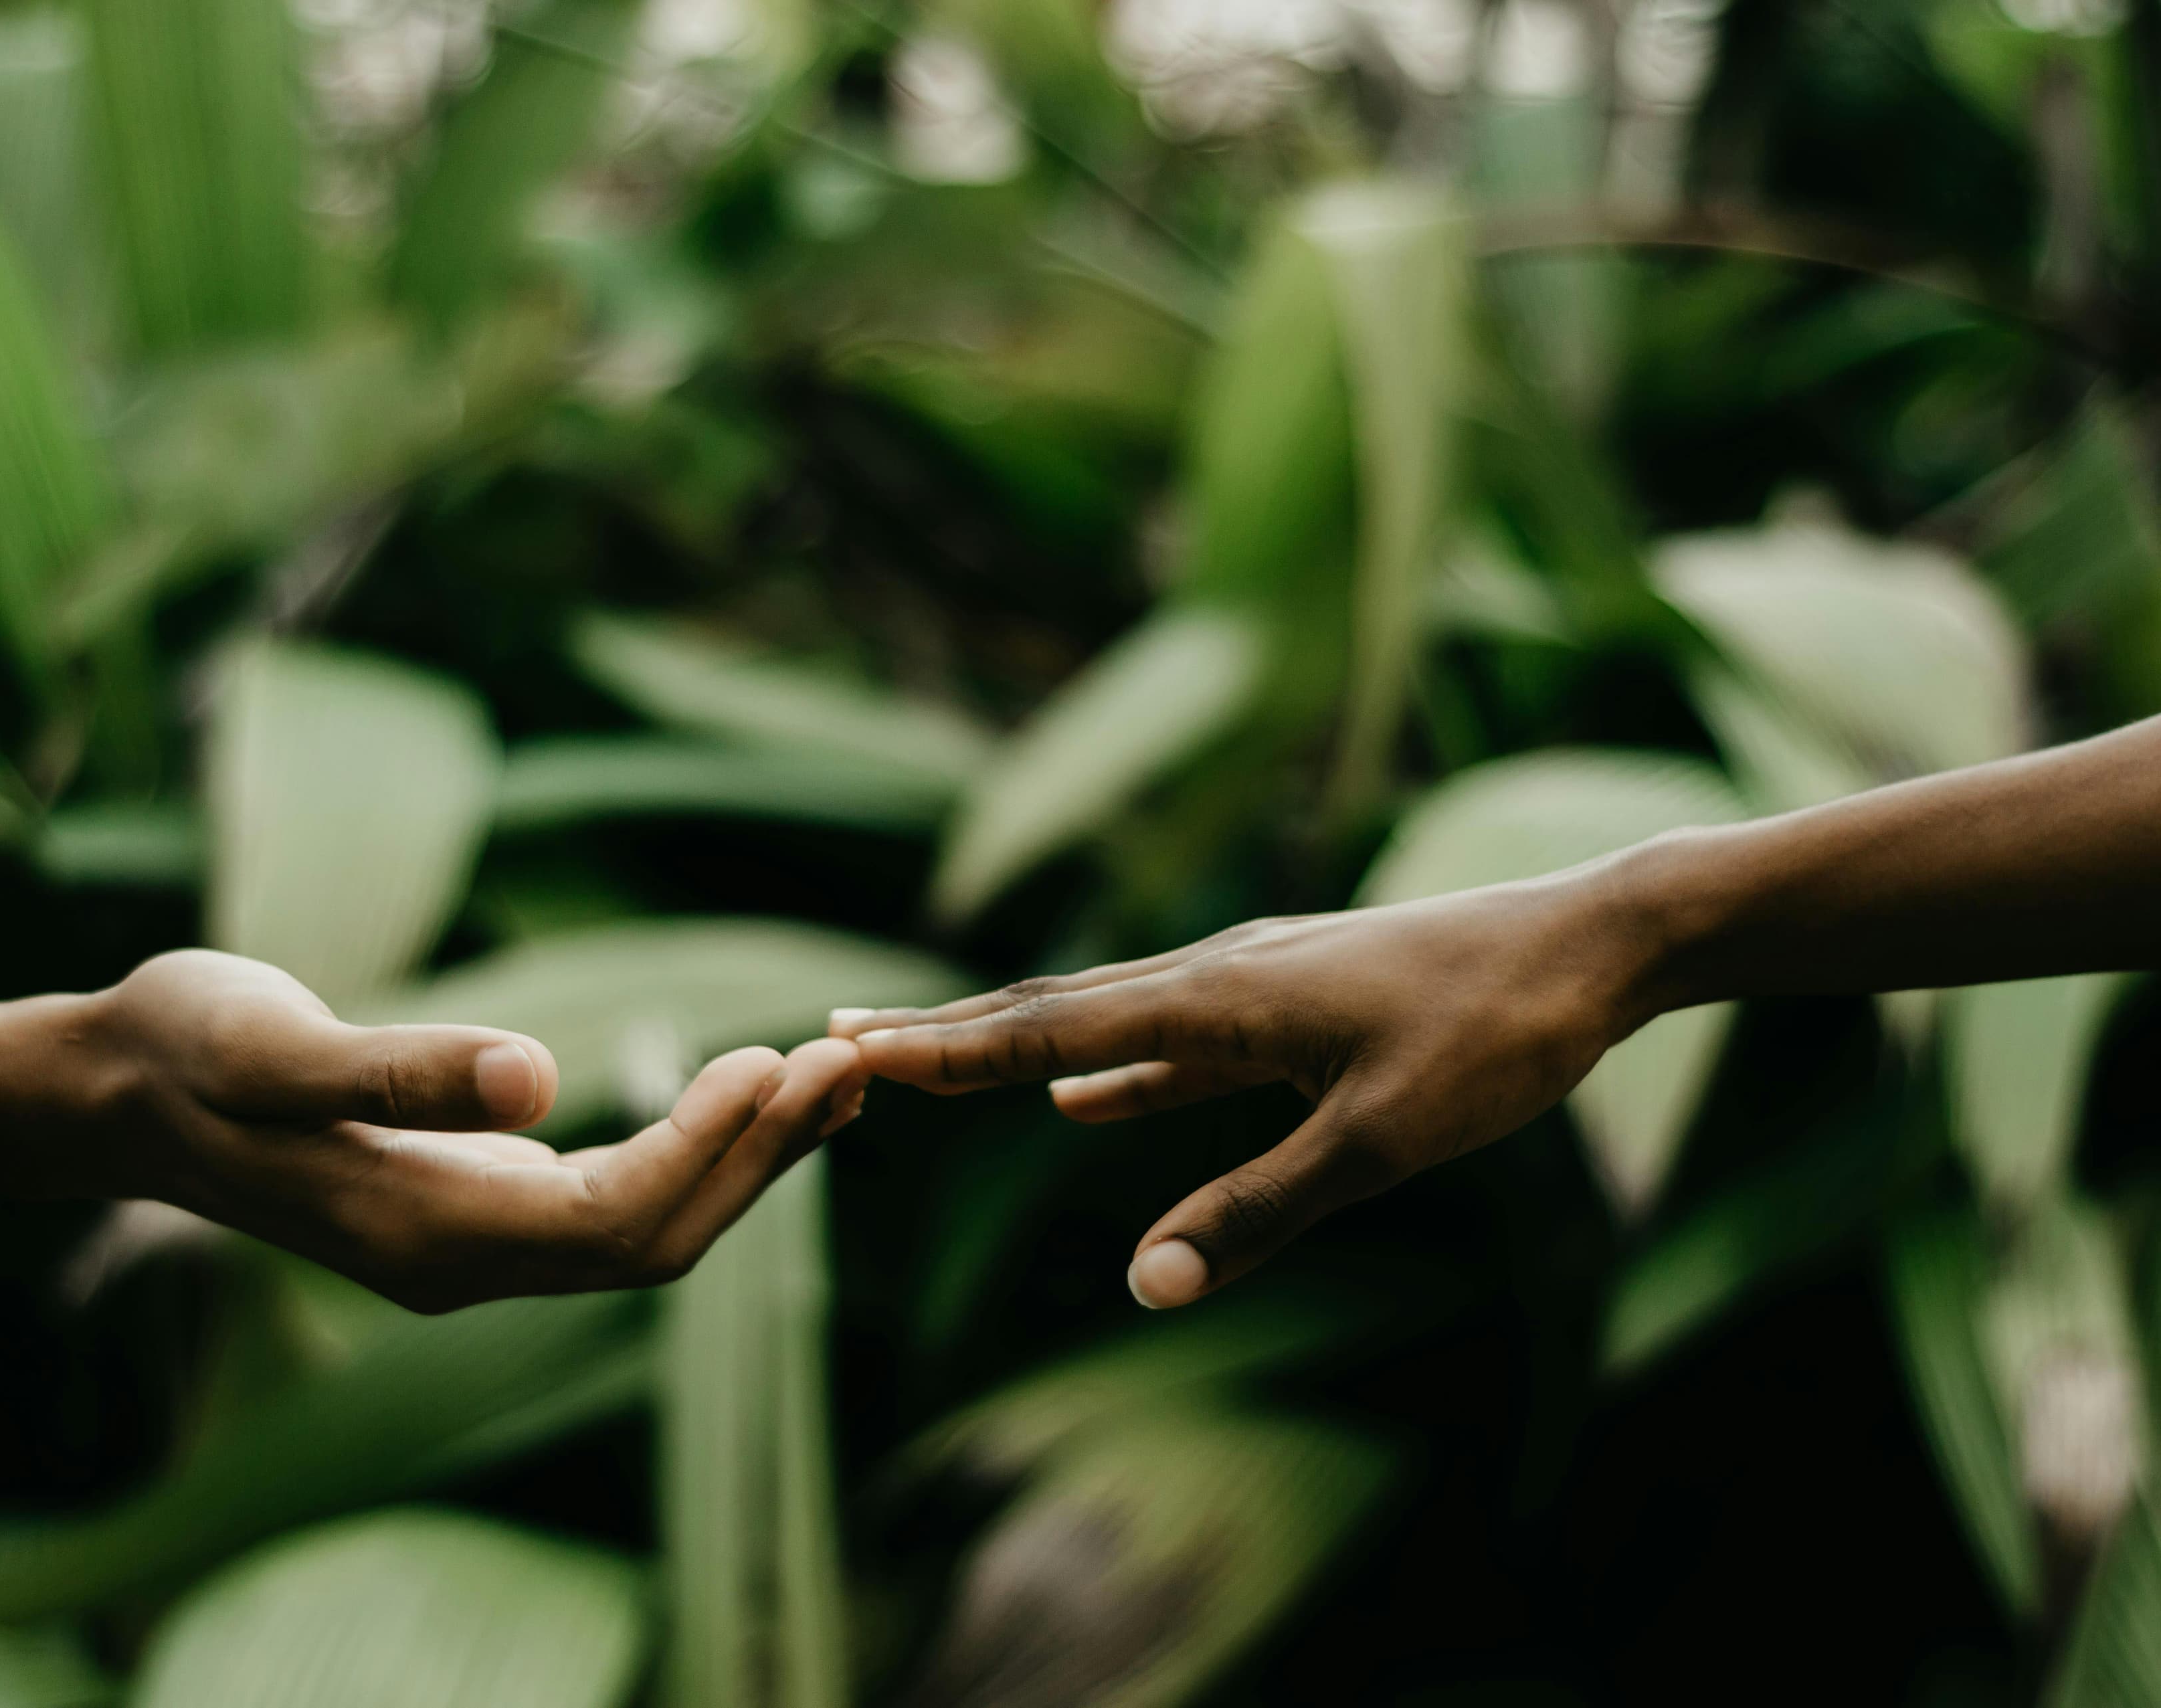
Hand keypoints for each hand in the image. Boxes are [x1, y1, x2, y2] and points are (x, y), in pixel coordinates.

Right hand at [0, 949, 866, 1311]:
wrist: (118, 1090)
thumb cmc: (188, 1052)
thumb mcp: (275, 1047)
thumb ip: (403, 1069)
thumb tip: (538, 1078)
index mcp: (423, 1235)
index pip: (612, 1224)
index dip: (708, 1154)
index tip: (780, 1064)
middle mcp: (461, 1260)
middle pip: (653, 1241)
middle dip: (760, 1161)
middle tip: (855, 1063)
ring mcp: (469, 1239)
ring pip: (643, 1226)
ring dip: (743, 1155)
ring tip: (832, 1072)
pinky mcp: (472, 1200)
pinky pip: (612, 1198)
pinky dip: (690, 1145)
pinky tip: (746, 1089)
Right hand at [831, 871, 1649, 1308]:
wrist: (1592, 944)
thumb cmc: (1496, 1036)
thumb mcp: (1381, 1141)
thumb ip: (1259, 1211)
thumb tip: (1148, 1286)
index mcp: (1219, 998)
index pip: (1049, 1028)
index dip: (947, 1049)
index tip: (849, 1049)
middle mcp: (1218, 974)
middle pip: (1053, 1009)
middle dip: (948, 1034)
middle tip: (844, 1041)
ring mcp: (1255, 983)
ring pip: (1106, 1019)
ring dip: (1016, 1046)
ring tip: (934, 1060)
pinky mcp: (1295, 1003)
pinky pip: (1174, 1040)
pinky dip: (1113, 1068)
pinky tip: (1081, 1101)